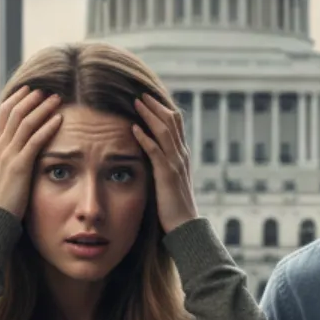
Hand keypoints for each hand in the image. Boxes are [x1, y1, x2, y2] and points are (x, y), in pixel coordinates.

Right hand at [0, 86, 62, 216]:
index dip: (17, 99)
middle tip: (46, 90)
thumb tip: (0, 149)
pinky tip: (59, 119)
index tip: (29, 90)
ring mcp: (8, 155)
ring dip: (43, 108)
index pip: (3, 113)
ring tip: (56, 99)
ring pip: (26, 122)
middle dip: (31, 98)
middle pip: (15, 112)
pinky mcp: (20, 165)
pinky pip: (35, 140)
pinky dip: (48, 127)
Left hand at [131, 93, 197, 233]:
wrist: (185, 225)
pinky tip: (134, 129)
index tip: (150, 99)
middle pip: (172, 122)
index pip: (176, 125)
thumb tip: (154, 155)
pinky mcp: (167, 174)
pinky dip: (145, 138)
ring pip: (164, 131)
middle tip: (142, 94)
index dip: (164, 109)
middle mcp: (181, 155)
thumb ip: (165, 165)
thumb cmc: (175, 205)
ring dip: (150, 115)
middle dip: (156, 106)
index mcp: (182, 155)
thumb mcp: (171, 180)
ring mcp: (175, 164)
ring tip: (137, 103)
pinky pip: (155, 151)